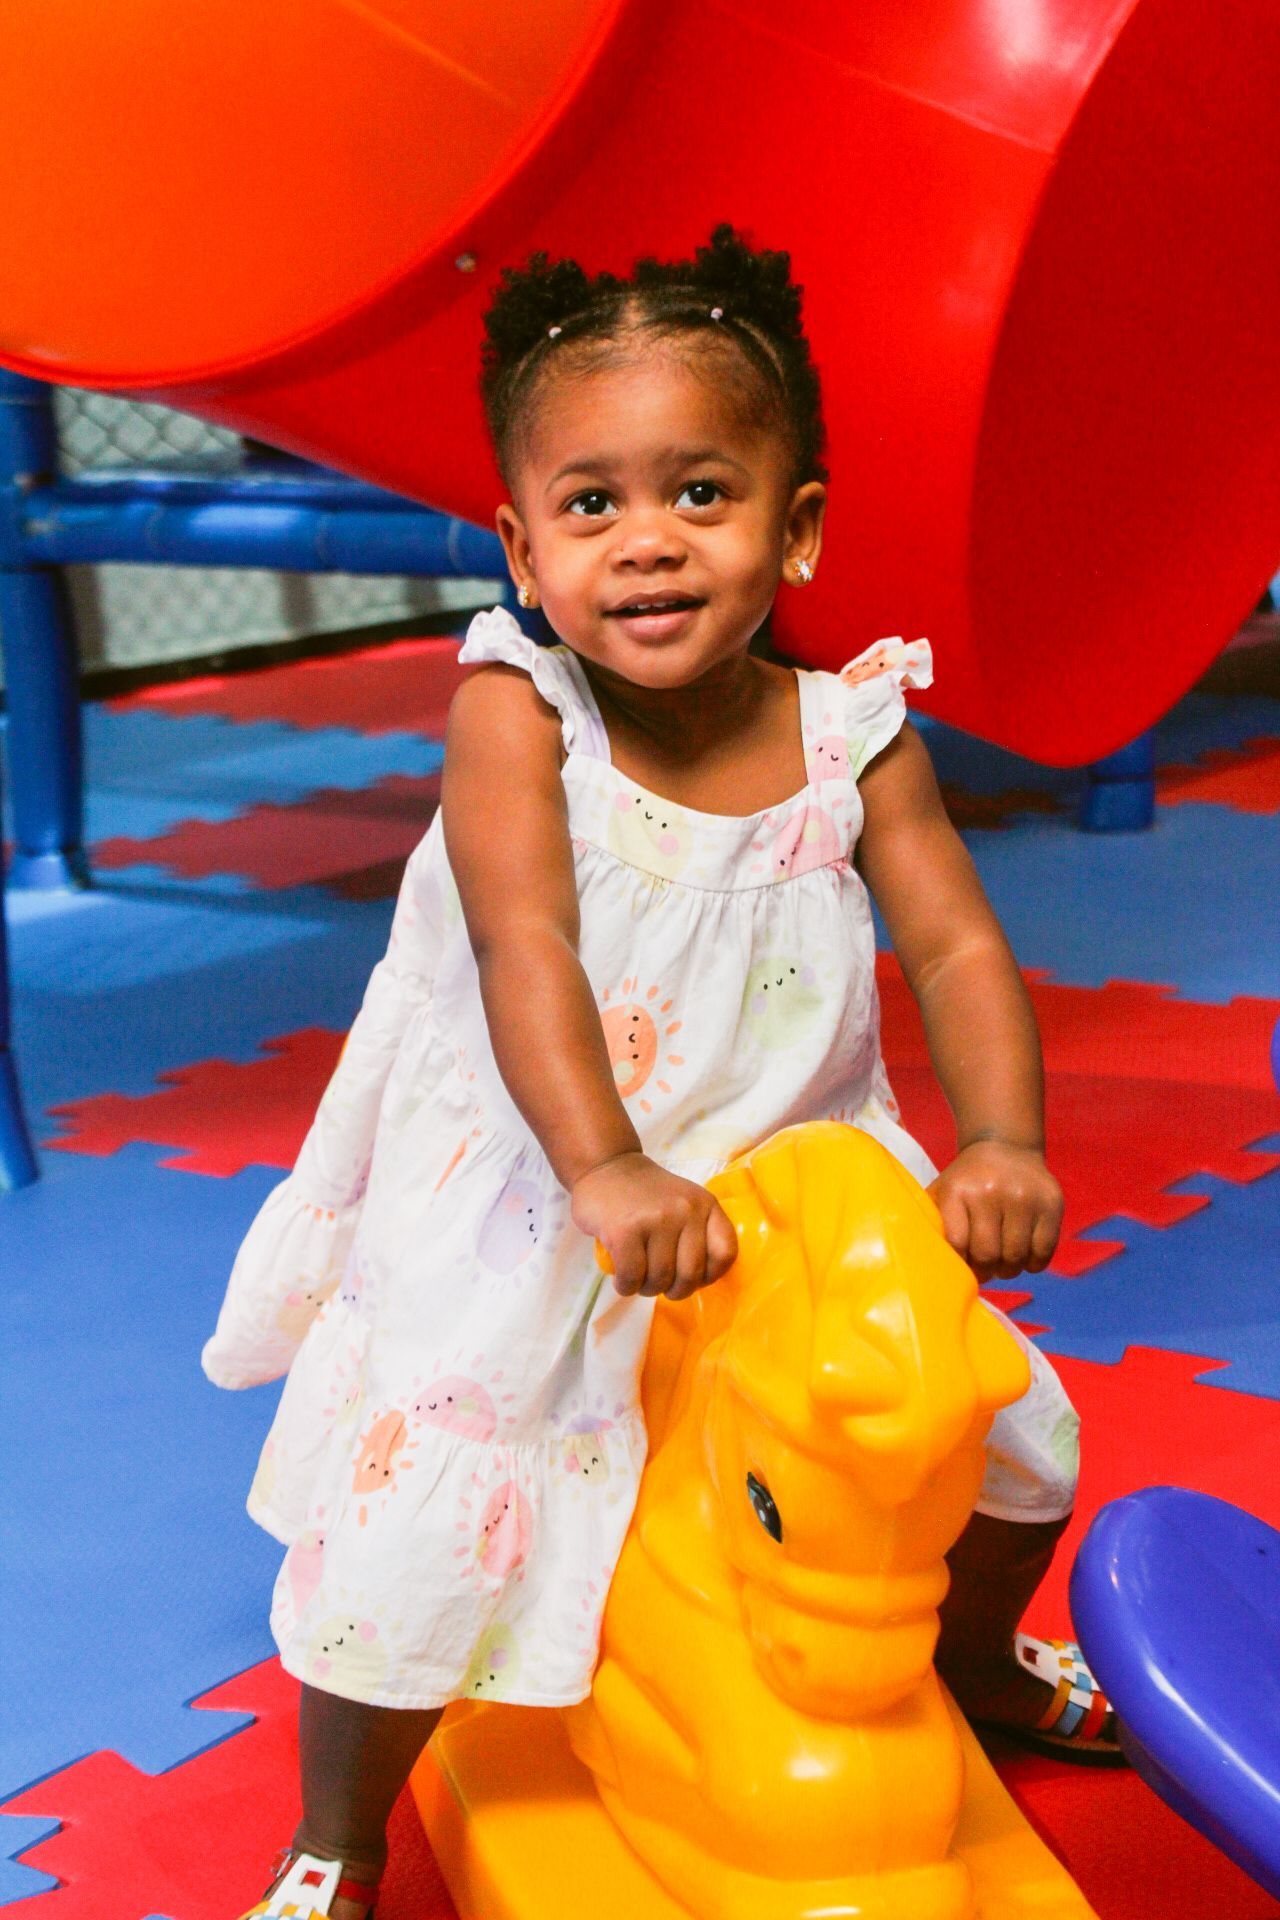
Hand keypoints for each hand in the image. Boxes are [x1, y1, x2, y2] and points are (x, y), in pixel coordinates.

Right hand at [571, 1152, 738, 1300]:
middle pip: (690, 1275)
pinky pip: (632, 1277)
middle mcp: (685, 1210)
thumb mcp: (684, 1202)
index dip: (710, 1276)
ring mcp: (656, 1219)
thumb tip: (701, 1279)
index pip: (725, 1253)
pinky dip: (626, 1286)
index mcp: (705, 1204)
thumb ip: (698, 1232)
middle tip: (659, 1283)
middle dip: (674, 1290)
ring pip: (660, 1279)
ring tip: (638, 1278)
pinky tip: (622, 1279)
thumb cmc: (646, 1194)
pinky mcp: (625, 1231)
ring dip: (647, 1289)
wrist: (606, 1167)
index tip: (692, 1276)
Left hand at [928, 1140, 1062, 1280]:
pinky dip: (1033, 1263)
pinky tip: (1024, 1256)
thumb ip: (935, 1223)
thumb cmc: (968, 1180)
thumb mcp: (943, 1192)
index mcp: (957, 1190)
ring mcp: (1024, 1196)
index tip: (963, 1266)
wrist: (1005, 1147)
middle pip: (988, 1254)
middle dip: (985, 1271)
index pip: (957, 1243)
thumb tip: (931, 1264)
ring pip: (1017, 1257)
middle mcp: (991, 1191)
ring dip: (1009, 1270)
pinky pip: (1043, 1251)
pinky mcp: (1051, 1203)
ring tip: (1003, 1264)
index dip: (960, 1263)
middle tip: (985, 1270)